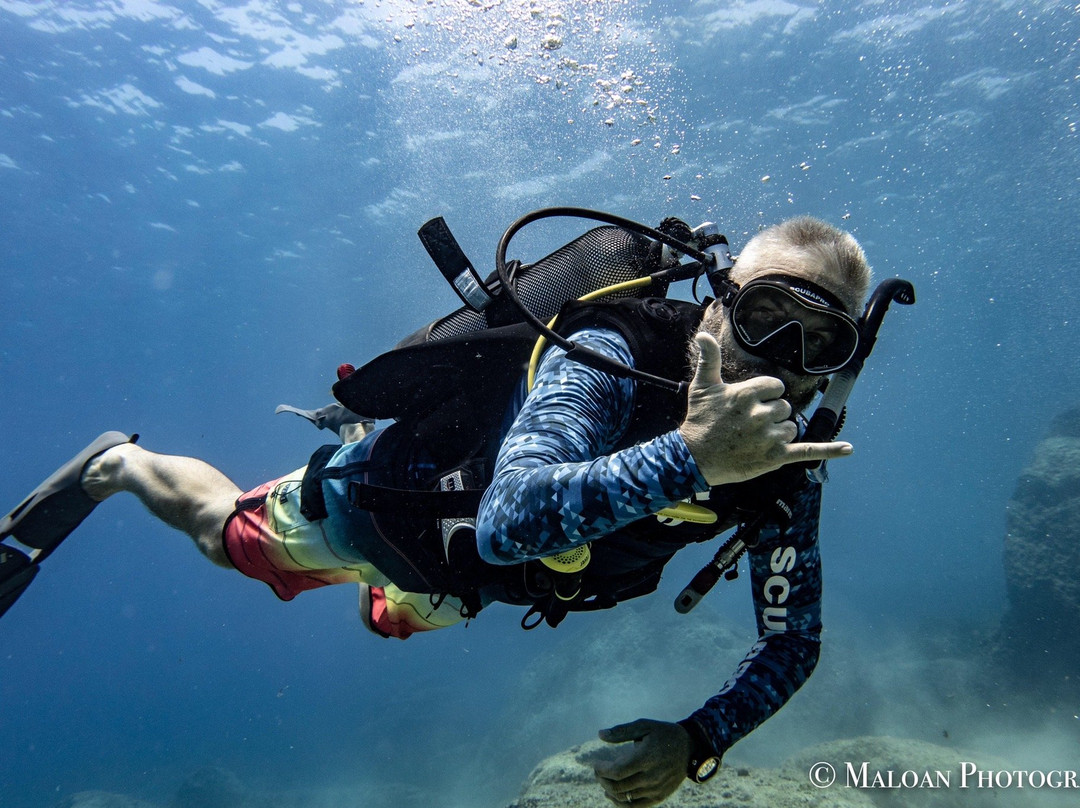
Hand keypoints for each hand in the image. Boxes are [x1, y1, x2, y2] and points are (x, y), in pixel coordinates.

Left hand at [593, 719, 690, 805]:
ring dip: (609, 791)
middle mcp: (651, 777)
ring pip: (625, 798)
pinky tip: (613, 795)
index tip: (595, 764)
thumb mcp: (644, 726)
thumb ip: (622, 731)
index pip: (617, 771)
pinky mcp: (659, 797)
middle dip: (602, 780)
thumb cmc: (664, 734)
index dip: (602, 770)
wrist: (690, 749)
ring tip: (604, 781)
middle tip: (598, 772)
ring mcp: (656, 789)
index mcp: (646, 758)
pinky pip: (636, 807)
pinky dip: (621, 803)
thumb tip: (600, 734)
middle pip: (618, 787)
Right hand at [678, 332, 851, 485]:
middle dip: (770, 414)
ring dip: (778, 432)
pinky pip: (807, 451)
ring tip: (754, 439)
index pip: (776, 387)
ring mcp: (769, 437)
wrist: (693, 458)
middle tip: (747, 425)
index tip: (752, 403)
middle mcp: (761, 414)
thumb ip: (709, 358)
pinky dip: (829, 450)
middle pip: (784, 408)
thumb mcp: (703, 386)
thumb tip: (703, 334)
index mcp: (747, 394)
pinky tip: (848, 450)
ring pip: (791, 427)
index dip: (766, 394)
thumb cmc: (700, 420)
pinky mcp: (775, 457)